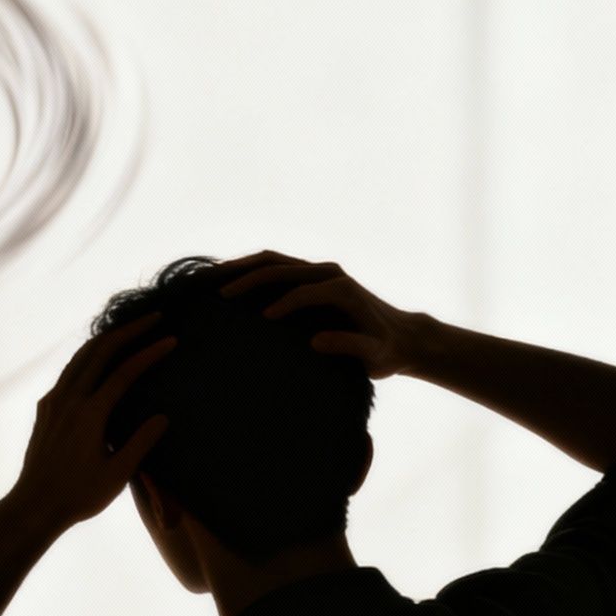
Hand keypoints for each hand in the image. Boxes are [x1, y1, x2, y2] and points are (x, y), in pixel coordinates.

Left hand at [0, 315, 174, 536]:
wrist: (35, 505)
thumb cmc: (79, 495)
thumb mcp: (117, 475)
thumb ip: (140, 443)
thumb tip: (162, 417)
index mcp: (90, 414)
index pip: (125, 372)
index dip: (149, 352)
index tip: (171, 339)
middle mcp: (69, 400)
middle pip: (100, 351)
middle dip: (128, 330)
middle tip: (154, 317)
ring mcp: (54, 401)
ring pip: (80, 356)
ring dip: (106, 338)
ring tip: (128, 329)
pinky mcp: (45, 408)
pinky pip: (68, 371)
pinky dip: (88, 356)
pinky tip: (97, 360)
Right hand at [217, 255, 431, 379]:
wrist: (402, 336)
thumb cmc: (386, 351)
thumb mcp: (374, 355)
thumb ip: (350, 347)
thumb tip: (316, 342)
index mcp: (343, 290)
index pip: (303, 292)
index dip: (282, 304)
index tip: (261, 319)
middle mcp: (331, 273)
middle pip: (281, 266)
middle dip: (249, 278)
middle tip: (220, 294)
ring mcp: (321, 271)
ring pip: (275, 260)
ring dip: (243, 267)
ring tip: (213, 278)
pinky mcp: (314, 276)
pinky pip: (277, 266)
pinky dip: (252, 270)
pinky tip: (229, 280)